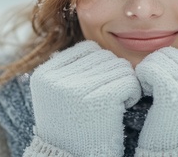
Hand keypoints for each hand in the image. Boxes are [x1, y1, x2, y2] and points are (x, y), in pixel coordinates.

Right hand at [29, 40, 140, 155]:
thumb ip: (69, 72)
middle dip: (112, 74)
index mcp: (44, 75)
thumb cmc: (73, 130)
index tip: (98, 87)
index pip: (87, 49)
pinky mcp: (99, 100)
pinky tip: (121, 108)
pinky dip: (132, 93)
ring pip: (119, 66)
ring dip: (123, 83)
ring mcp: (76, 88)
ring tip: (114, 104)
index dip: (100, 65)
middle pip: (104, 56)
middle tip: (109, 98)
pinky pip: (129, 81)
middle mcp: (57, 78)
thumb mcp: (58, 97)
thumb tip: (94, 47)